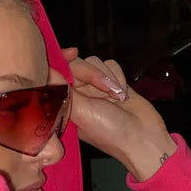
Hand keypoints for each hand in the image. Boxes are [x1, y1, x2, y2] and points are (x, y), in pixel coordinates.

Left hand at [57, 48, 176, 180]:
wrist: (143, 137)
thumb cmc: (110, 132)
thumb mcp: (82, 112)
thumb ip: (64, 90)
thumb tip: (47, 72)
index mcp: (69, 102)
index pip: (61, 73)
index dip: (64, 60)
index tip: (72, 53)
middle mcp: (81, 94)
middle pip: (79, 65)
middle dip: (94, 73)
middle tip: (106, 88)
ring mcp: (98, 88)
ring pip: (96, 63)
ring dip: (109, 77)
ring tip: (117, 97)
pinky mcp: (115, 83)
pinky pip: (112, 66)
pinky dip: (119, 77)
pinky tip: (123, 94)